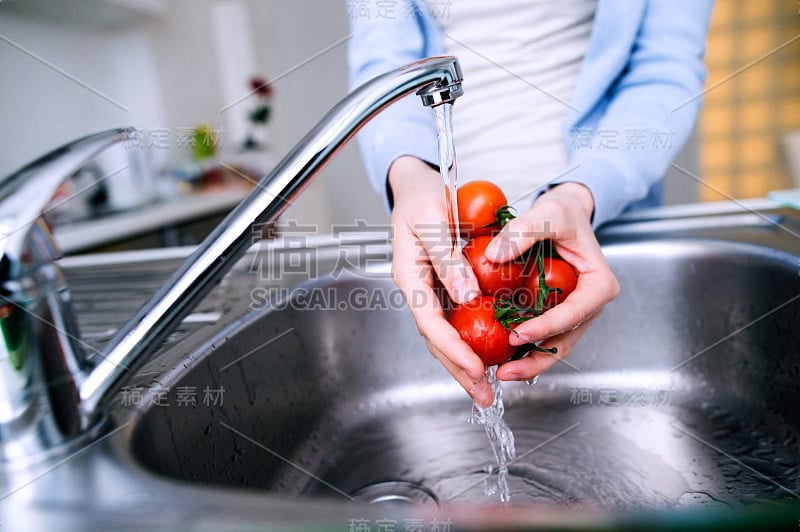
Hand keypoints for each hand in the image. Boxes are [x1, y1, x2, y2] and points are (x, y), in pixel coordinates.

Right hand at [388, 156, 493, 406]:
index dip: (452, 349)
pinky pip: (455, 319)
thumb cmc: (421, 196)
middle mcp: (418, 288)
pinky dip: (470, 339)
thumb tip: (466, 296)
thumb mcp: (434, 221)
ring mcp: (429, 290)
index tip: (475, 368)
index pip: (429, 322)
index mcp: (409, 275)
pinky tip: (488, 352)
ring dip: (464, 361)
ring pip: (445, 334)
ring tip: (486, 387)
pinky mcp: (442, 286)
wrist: (416, 184)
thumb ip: (448, 258)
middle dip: (458, 370)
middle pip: (436, 339)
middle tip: (483, 396)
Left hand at [484, 182, 619, 380]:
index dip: (547, 327)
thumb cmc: (564, 212)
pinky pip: (542, 335)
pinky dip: (523, 347)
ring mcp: (574, 312)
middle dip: (537, 358)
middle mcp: (589, 304)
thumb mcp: (547, 212)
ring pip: (554, 344)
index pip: (574, 313)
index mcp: (598, 284)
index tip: (518, 334)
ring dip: (529, 361)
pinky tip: (500, 357)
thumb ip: (522, 231)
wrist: (564, 213)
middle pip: (566, 339)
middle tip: (507, 371)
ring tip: (501, 373)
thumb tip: (493, 255)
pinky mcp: (556, 314)